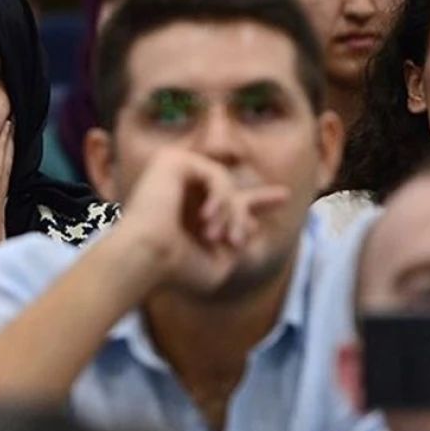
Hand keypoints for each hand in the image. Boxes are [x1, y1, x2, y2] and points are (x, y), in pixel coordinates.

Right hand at [115, 148, 289, 296]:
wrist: (145, 258)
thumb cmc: (175, 270)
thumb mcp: (218, 263)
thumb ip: (236, 244)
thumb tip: (252, 224)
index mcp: (189, 213)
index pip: (229, 201)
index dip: (258, 200)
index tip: (284, 196)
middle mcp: (181, 190)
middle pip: (230, 186)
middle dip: (255, 202)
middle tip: (257, 222)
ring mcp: (173, 173)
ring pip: (226, 184)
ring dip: (231, 212)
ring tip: (220, 237)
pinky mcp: (170, 161)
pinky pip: (215, 173)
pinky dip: (220, 196)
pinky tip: (207, 218)